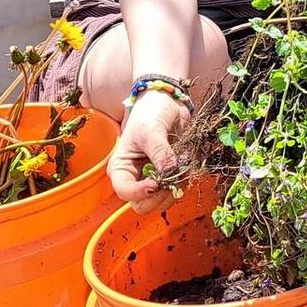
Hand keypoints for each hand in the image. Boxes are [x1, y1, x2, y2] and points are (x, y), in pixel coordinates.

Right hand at [109, 90, 189, 212]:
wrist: (167, 101)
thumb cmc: (150, 113)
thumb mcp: (152, 131)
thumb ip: (160, 154)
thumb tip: (171, 174)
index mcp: (121, 168)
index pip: (125, 192)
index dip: (140, 192)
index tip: (156, 182)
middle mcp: (135, 177)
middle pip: (143, 204)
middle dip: (159, 195)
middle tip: (171, 178)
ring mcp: (153, 178)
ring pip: (162, 201)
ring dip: (175, 188)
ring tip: (180, 165)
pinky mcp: (169, 176)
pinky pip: (177, 189)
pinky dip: (184, 180)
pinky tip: (185, 163)